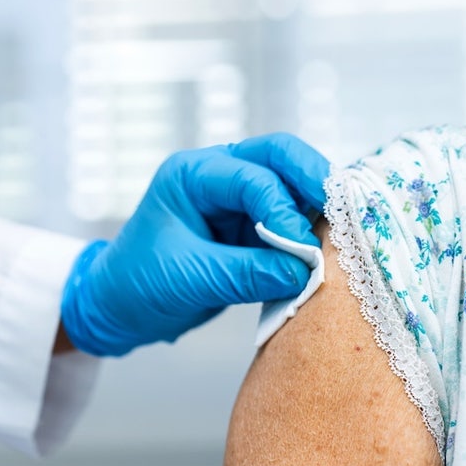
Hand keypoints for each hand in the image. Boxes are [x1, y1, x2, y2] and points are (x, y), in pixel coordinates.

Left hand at [60, 133, 330, 356]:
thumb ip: (247, 272)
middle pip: (281, 156)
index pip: (252, 176)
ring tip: (343, 236)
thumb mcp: (189, 279)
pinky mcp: (250, 228)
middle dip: (316, 180)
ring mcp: (236, 200)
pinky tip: (328, 252)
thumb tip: (306, 271)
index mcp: (192, 175)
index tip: (302, 251)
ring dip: (317, 209)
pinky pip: (291, 220)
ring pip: (292, 186)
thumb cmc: (137, 284)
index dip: (283, 211)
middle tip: (347, 211)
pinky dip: (310, 233)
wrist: (119, 309)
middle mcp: (218, 176)